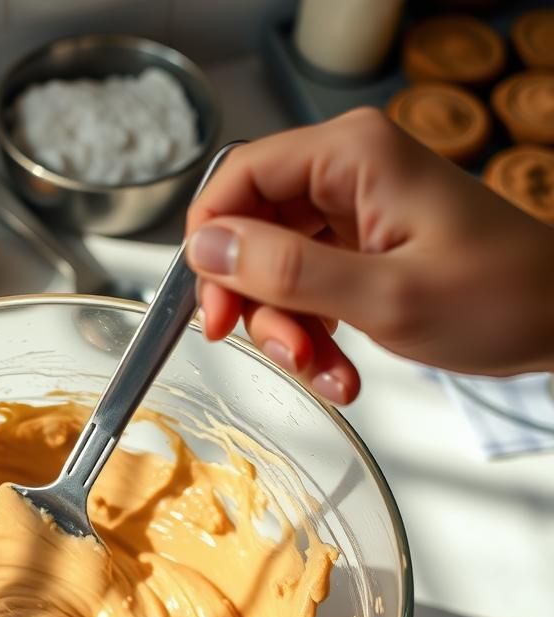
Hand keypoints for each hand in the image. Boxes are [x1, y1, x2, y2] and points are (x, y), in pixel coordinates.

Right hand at [187, 108, 553, 404]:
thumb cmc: (497, 298)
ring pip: (274, 267)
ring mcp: (354, 210)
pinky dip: (312, 334)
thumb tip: (206, 247)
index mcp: (350, 156)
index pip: (238, 177)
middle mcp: (346, 172)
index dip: (212, 242)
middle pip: (252, 229)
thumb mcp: (382, 296)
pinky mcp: (362, 245)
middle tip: (274, 350)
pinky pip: (306, 287)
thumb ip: (287, 270)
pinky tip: (338, 371)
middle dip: (256, 301)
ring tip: (324, 373)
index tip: (213, 305)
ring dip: (287, 330)